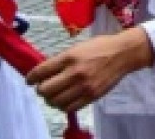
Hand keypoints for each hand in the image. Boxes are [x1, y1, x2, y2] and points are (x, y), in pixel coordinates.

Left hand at [27, 27, 153, 112]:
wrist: (124, 53)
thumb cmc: (100, 47)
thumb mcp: (78, 48)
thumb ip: (61, 60)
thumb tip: (44, 72)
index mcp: (69, 57)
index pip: (40, 72)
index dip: (30, 78)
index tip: (30, 80)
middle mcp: (75, 73)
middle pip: (44, 90)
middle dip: (41, 89)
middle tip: (45, 87)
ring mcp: (84, 86)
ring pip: (55, 101)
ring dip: (51, 99)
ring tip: (56, 95)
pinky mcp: (92, 95)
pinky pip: (69, 108)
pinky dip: (63, 106)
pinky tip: (66, 100)